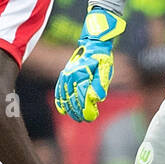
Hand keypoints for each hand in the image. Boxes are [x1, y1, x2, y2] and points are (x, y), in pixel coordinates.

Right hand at [54, 7, 125, 121]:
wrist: (93, 44)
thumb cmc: (101, 58)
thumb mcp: (104, 70)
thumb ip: (100, 84)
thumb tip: (96, 99)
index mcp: (82, 75)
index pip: (82, 97)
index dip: (86, 109)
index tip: (91, 117)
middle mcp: (71, 75)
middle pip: (72, 98)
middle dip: (78, 111)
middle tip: (84, 119)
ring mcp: (66, 75)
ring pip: (65, 96)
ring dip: (70, 108)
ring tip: (76, 117)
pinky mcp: (64, 75)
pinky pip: (59, 90)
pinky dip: (60, 100)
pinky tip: (62, 109)